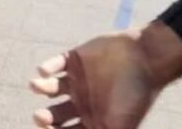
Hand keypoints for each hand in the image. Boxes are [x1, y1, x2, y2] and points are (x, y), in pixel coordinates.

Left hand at [30, 31, 161, 128]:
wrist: (145, 58)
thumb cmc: (136, 95)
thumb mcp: (121, 125)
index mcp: (92, 120)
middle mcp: (82, 102)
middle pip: (55, 114)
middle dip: (45, 117)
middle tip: (39, 116)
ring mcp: (76, 81)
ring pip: (50, 88)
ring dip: (41, 88)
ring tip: (36, 86)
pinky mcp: (73, 60)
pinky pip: (54, 64)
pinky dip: (47, 67)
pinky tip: (43, 71)